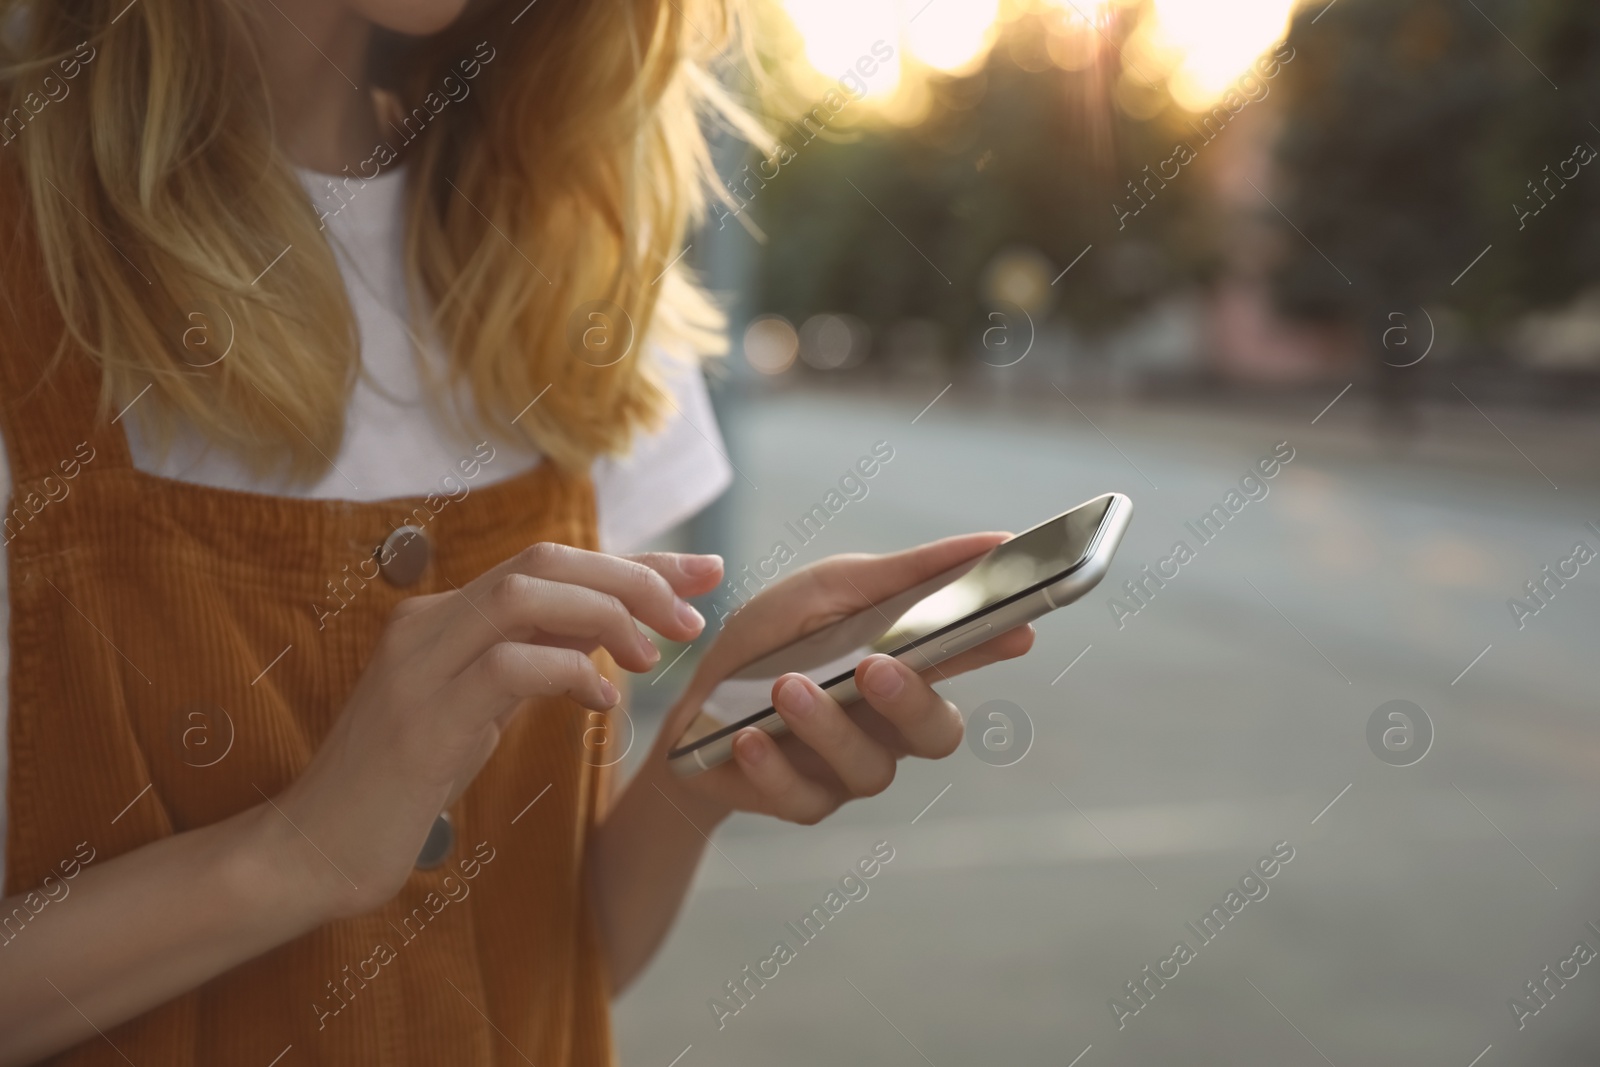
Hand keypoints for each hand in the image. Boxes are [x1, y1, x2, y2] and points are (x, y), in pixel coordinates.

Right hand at [265, 542, 724, 917]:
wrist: (316, 849)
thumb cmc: (403, 784)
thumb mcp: (477, 709)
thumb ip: (531, 659)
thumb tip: (608, 626)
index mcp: (440, 615)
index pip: (549, 563)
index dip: (633, 563)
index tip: (699, 574)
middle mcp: (425, 624)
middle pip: (543, 562)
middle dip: (632, 577)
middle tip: (693, 615)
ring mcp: (417, 667)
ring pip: (524, 596)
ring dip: (605, 615)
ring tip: (654, 656)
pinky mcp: (421, 720)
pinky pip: (508, 667)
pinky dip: (570, 673)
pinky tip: (604, 706)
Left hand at [657, 533, 1033, 825]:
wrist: (690, 707)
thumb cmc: (773, 642)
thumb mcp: (831, 589)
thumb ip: (908, 575)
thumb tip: (995, 543)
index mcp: (907, 666)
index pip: (968, 657)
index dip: (996, 645)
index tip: (1017, 629)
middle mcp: (890, 725)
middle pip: (936, 732)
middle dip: (911, 701)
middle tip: (875, 667)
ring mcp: (850, 769)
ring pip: (871, 769)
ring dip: (827, 725)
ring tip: (786, 688)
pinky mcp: (803, 802)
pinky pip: (805, 799)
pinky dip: (775, 767)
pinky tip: (750, 737)